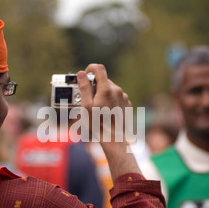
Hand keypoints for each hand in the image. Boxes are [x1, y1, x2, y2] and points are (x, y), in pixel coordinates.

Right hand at [77, 64, 140, 179]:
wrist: (114, 138)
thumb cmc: (98, 124)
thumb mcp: (86, 106)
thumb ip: (84, 88)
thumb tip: (81, 74)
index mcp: (106, 89)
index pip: (98, 68)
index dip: (90, 69)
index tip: (85, 75)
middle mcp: (117, 91)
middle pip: (103, 80)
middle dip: (94, 86)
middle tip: (87, 98)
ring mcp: (123, 97)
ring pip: (110, 89)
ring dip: (102, 94)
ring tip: (97, 108)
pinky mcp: (127, 104)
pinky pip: (116, 97)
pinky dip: (110, 100)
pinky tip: (105, 111)